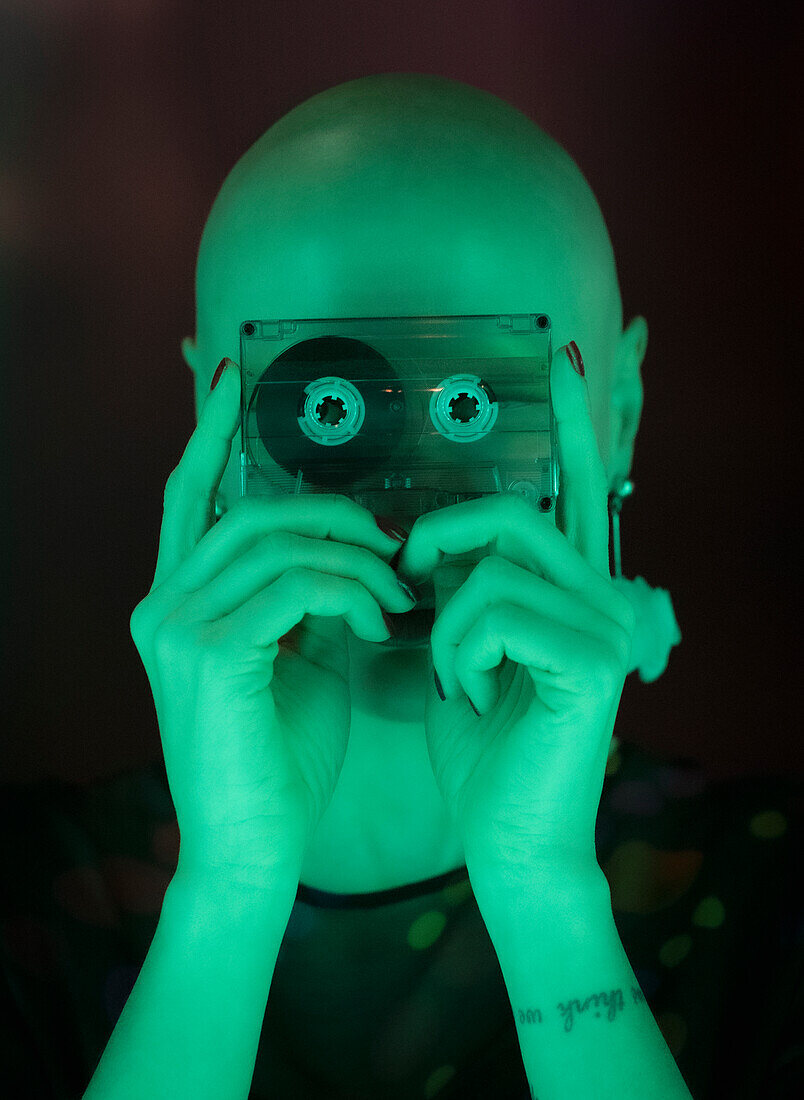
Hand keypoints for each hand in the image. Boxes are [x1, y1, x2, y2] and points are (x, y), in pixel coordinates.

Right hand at [129, 359, 413, 888]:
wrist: (253, 849)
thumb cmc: (280, 759)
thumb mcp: (299, 661)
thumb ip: (309, 598)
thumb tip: (351, 551)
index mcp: (177, 602)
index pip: (190, 496)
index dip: (211, 433)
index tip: (233, 377)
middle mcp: (162, 604)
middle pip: (251, 510)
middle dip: (334, 511)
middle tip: (393, 538)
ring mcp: (176, 626)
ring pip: (280, 542)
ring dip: (356, 557)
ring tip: (400, 593)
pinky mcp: (208, 653)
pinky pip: (297, 585)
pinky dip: (352, 592)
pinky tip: (381, 621)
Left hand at [395, 343, 635, 882]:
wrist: (506, 835)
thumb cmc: (480, 739)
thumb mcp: (459, 647)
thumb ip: (459, 585)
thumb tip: (429, 537)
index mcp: (571, 588)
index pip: (576, 490)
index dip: (574, 424)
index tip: (573, 356)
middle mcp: (603, 595)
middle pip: (514, 516)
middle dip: (443, 538)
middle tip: (408, 580)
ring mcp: (606, 625)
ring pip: (493, 567)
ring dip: (445, 625)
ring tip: (452, 677)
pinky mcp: (593, 660)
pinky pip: (491, 611)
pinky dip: (458, 653)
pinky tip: (473, 699)